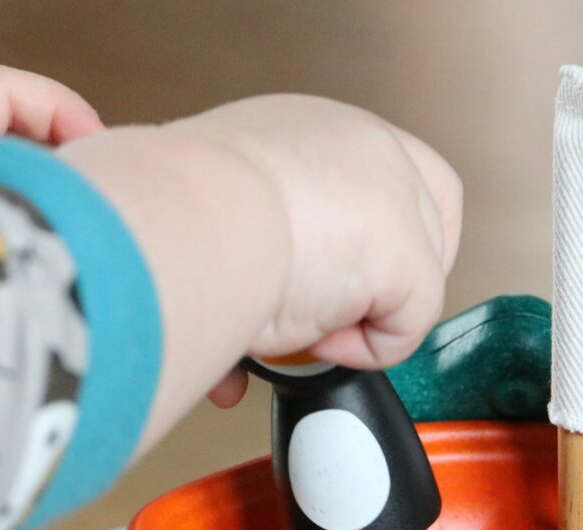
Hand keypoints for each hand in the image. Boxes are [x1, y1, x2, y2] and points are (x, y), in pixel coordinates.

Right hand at [174, 95, 461, 406]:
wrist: (178, 220)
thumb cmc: (167, 214)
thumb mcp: (206, 210)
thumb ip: (237, 236)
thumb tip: (237, 297)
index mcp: (306, 127)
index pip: (382, 171)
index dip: (374, 234)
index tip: (340, 277)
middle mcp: (358, 144)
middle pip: (415, 224)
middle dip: (373, 284)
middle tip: (321, 316)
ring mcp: (392, 194)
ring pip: (411, 278)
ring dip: (356, 317)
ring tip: (293, 325)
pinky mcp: (406, 254)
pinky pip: (405, 324)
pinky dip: (361, 350)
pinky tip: (307, 338)